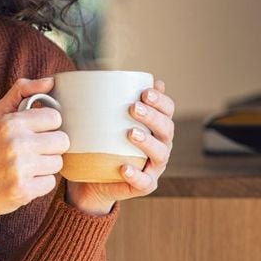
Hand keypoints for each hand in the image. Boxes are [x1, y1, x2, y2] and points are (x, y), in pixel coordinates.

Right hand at [0, 77, 68, 249]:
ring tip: (26, 168)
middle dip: (50, 148)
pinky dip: (39, 184)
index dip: (47, 127)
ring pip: (58, 163)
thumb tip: (51, 81)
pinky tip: (23, 181)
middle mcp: (15, 143)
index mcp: (10, 122)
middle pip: (62, 141)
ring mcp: (19, 168)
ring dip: (45, 167)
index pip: (55, 118)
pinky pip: (51, 183)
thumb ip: (22, 92)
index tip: (34, 133)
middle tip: (31, 152)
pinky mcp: (23, 190)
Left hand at [65, 79, 175, 215]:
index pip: (167, 110)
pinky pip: (144, 182)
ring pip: (160, 154)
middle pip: (166, 129)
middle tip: (133, 108)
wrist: (92, 179)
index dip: (161, 100)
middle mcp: (160, 145)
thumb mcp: (104, 121)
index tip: (145, 91)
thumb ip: (109, 101)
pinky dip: (136, 175)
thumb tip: (108, 75)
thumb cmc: (101, 144)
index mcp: (155, 127)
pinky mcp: (144, 185)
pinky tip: (124, 167)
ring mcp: (154, 167)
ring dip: (148, 142)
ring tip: (131, 133)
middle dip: (153, 116)